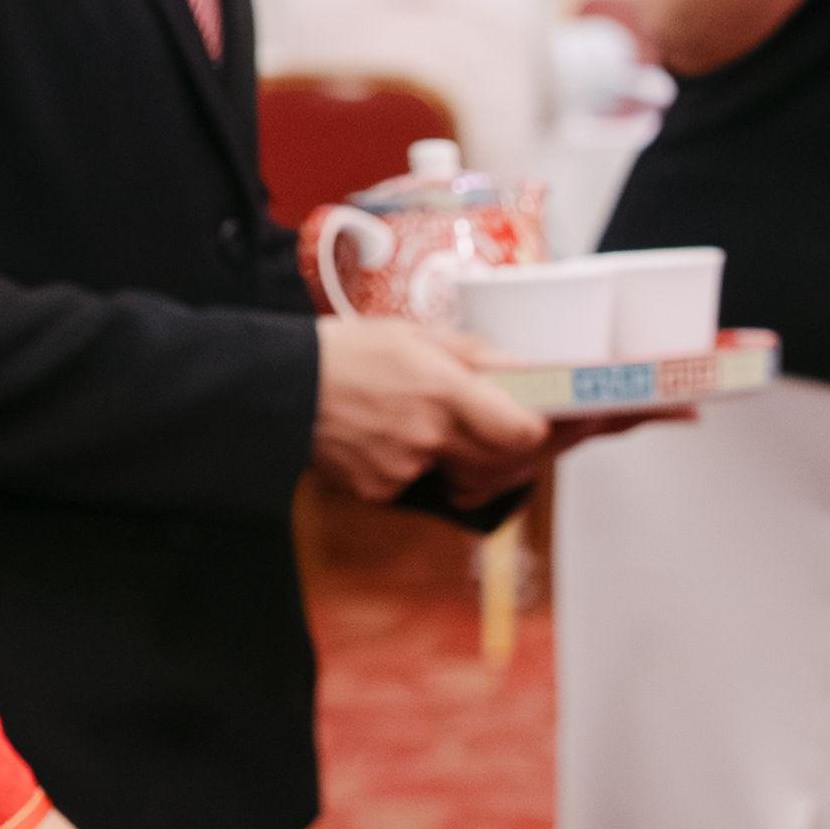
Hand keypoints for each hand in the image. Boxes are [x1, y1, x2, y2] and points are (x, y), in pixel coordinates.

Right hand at [312, 315, 548, 506]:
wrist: (279, 388)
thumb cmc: (348, 353)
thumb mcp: (417, 336)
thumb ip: (477, 357)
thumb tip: (527, 370)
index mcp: (443, 391)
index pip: (522, 432)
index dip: (544, 433)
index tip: (549, 423)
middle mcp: (428, 436)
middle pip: (504, 467)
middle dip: (517, 454)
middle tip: (518, 435)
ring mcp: (404, 470)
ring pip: (467, 482)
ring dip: (475, 466)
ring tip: (452, 432)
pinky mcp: (381, 492)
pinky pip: (422, 487)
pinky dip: (422, 469)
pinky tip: (396, 439)